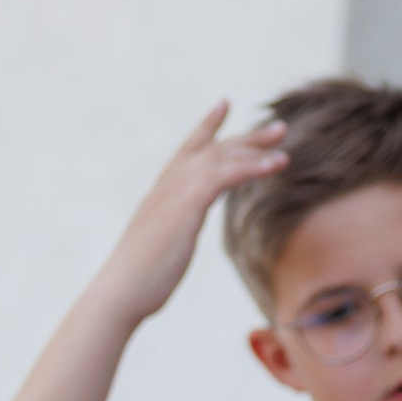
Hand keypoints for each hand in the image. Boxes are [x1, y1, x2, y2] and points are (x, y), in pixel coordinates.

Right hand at [91, 104, 287, 328]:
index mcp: (159, 195)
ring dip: (255, 147)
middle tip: (278, 127)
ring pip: (220, 158)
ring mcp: (174, 195)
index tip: (223, 105)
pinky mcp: (185, 207)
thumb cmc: (136, 283)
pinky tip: (274, 165)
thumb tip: (172, 237)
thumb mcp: (156, 248)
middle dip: (246, 136)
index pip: (186, 151)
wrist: (119, 295)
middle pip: (211, 150)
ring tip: (283, 140)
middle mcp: (166, 187)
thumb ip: (168, 232)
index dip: (206, 127)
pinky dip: (251, 167)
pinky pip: (223, 176)